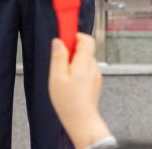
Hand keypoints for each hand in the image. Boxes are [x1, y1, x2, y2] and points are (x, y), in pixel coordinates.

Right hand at [48, 33, 110, 148]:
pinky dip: (77, 70)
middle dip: (71, 50)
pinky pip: (85, 69)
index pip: (86, 37)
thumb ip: (58, 57)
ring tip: (63, 75)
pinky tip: (69, 83)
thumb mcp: (57, 78)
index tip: (64, 30)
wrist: (81, 120)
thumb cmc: (69, 102)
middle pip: (84, 48)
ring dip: (73, 61)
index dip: (74, 33)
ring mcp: (95, 74)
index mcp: (84, 62)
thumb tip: (58, 42)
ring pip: (84, 59)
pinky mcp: (94, 81)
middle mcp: (93, 66)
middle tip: (59, 60)